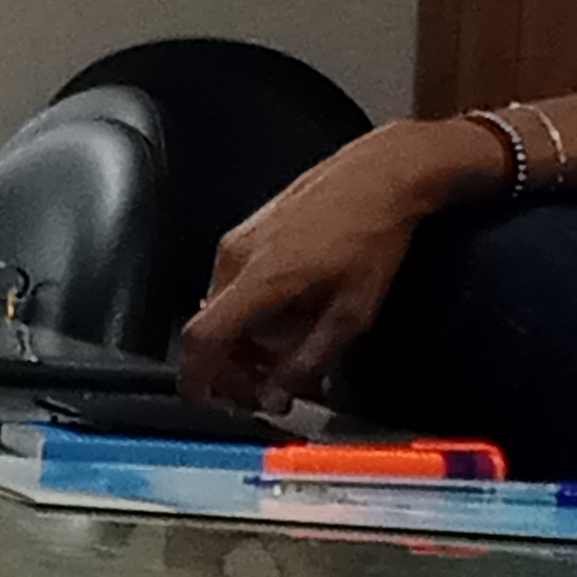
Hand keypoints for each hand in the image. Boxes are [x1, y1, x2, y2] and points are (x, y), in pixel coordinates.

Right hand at [178, 117, 504, 410]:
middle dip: (235, 367)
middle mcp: (236, 257)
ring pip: (224, 309)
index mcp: (259, 279)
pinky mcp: (246, 232)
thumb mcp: (352, 313)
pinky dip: (251, 312)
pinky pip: (234, 286)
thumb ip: (308, 359)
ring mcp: (237, 241)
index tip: (203, 402)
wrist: (380, 174)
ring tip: (290, 351)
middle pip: (212, 330)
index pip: (203, 338)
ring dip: (246, 340)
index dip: (196, 378)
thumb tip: (278, 393)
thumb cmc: (373, 235)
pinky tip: (288, 317)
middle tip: (270, 389)